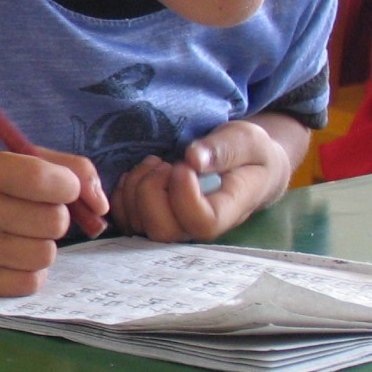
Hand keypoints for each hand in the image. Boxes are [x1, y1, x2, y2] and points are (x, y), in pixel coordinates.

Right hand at [0, 149, 106, 296]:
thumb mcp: (20, 161)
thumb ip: (71, 169)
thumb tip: (101, 207)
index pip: (46, 180)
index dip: (69, 186)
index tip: (62, 188)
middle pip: (54, 221)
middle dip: (56, 217)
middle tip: (34, 212)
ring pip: (46, 254)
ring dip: (44, 245)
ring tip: (21, 235)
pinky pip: (31, 282)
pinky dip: (31, 271)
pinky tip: (12, 257)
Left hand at [113, 120, 291, 242]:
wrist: (245, 166)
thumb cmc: (249, 154)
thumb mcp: (246, 141)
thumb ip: (225, 149)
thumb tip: (193, 158)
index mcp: (228, 211)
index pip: (201, 223)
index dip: (184, 195)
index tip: (184, 164)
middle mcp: (197, 227)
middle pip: (163, 230)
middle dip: (152, 190)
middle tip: (165, 164)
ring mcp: (173, 225)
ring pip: (138, 224)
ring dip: (135, 187)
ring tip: (155, 163)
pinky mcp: (153, 218)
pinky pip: (125, 217)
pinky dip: (122, 192)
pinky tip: (140, 171)